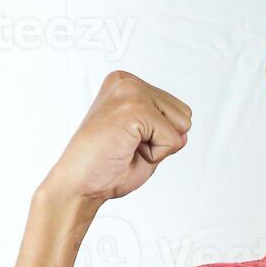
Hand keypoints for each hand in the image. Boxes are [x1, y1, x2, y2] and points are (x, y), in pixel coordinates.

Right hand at [42, 70, 191, 203]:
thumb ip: (168, 130)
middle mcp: (128, 82)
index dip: (161, 135)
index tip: (129, 140)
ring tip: (127, 146)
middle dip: (163, 138)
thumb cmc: (106, 166)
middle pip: (184, 114)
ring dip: (159, 145)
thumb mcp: (147, 142)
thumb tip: (185, 129)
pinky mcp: (134, 108)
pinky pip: (172, 139)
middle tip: (128, 145)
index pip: (177, 110)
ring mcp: (130, 92)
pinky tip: (127, 150)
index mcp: (128, 85)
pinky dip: (156, 154)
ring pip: (181, 124)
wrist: (79, 184)